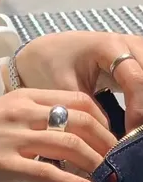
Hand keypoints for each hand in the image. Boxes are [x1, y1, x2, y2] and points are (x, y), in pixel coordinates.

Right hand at [0, 89, 116, 181]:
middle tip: (120, 157)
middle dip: (108, 140)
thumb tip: (60, 137)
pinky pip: (48, 172)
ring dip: (97, 162)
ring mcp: (12, 138)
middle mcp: (20, 112)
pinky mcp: (3, 165)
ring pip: (70, 145)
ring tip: (110, 176)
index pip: (78, 99)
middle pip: (82, 119)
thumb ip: (28, 120)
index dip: (103, 117)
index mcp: (21, 96)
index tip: (112, 135)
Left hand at [13, 32, 142, 131]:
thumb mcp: (63, 89)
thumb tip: (110, 137)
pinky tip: (136, 123)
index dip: (138, 109)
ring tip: (135, 131)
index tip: (129, 134)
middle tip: (134, 137)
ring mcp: (137, 51)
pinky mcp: (139, 62)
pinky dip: (142, 101)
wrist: (48, 52)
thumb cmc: (50, 67)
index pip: (137, 79)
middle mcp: (129, 44)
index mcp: (109, 46)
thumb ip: (87, 110)